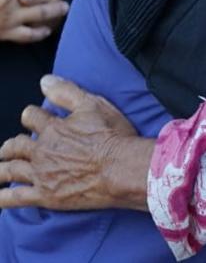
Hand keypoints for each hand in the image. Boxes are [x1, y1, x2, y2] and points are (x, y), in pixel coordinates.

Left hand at [0, 75, 151, 211]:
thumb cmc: (112, 136)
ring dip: (1, 169)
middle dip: (10, 146)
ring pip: (10, 170)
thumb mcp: (93, 105)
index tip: (32, 117)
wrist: (120, 168)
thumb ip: (67, 92)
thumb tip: (45, 81)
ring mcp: (41, 174)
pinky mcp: (45, 195)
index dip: (31, 116)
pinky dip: (2, 198)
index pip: (32, 117)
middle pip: (16, 145)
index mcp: (53, 128)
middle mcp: (42, 151)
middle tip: (8, 148)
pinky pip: (15, 198)